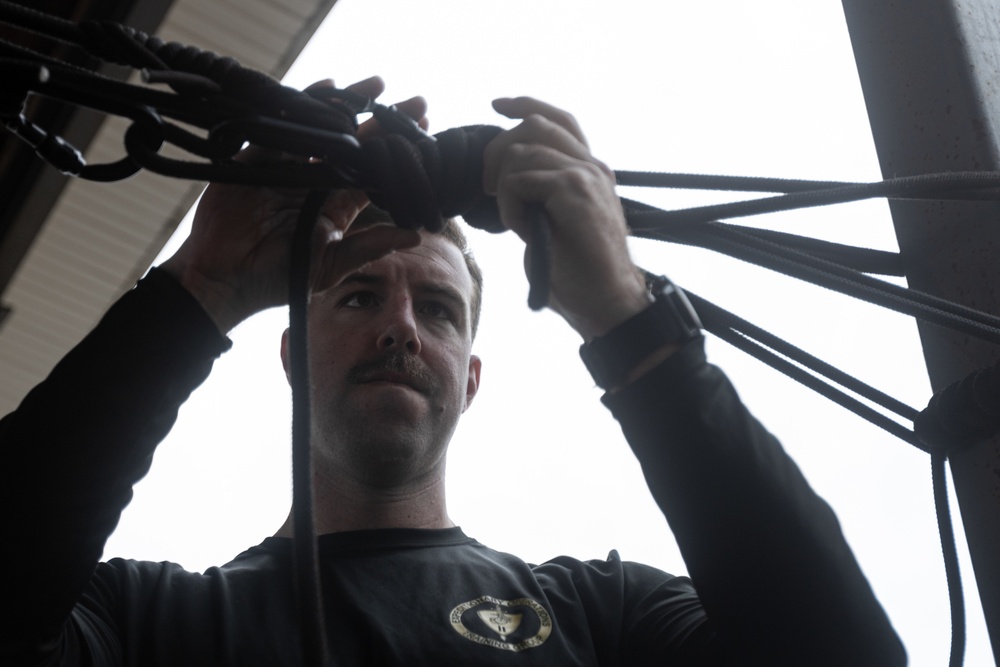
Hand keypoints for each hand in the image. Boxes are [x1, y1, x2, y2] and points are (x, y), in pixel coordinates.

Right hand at [160, 76, 424, 332]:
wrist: (224, 277)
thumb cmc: (278, 277)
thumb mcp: (329, 265)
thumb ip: (369, 247)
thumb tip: (416, 237)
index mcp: (336, 206)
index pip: (373, 174)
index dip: (396, 155)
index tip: (424, 135)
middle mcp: (315, 182)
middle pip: (355, 145)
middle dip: (383, 122)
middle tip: (417, 102)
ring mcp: (286, 167)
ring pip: (323, 129)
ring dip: (349, 105)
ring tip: (378, 84)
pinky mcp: (257, 156)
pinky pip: (283, 124)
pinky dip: (302, 105)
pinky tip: (327, 86)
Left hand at [482, 97, 649, 340]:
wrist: (607, 301)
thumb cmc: (578, 273)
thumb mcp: (552, 223)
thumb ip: (539, 194)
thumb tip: (507, 181)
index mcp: (589, 170)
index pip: (558, 120)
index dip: (525, 105)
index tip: (496, 105)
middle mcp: (591, 166)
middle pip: (535, 124)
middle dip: (498, 150)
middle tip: (489, 188)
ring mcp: (585, 175)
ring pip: (522, 151)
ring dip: (504, 188)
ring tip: (515, 222)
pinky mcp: (574, 191)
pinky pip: (521, 180)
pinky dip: (510, 206)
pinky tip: (521, 231)